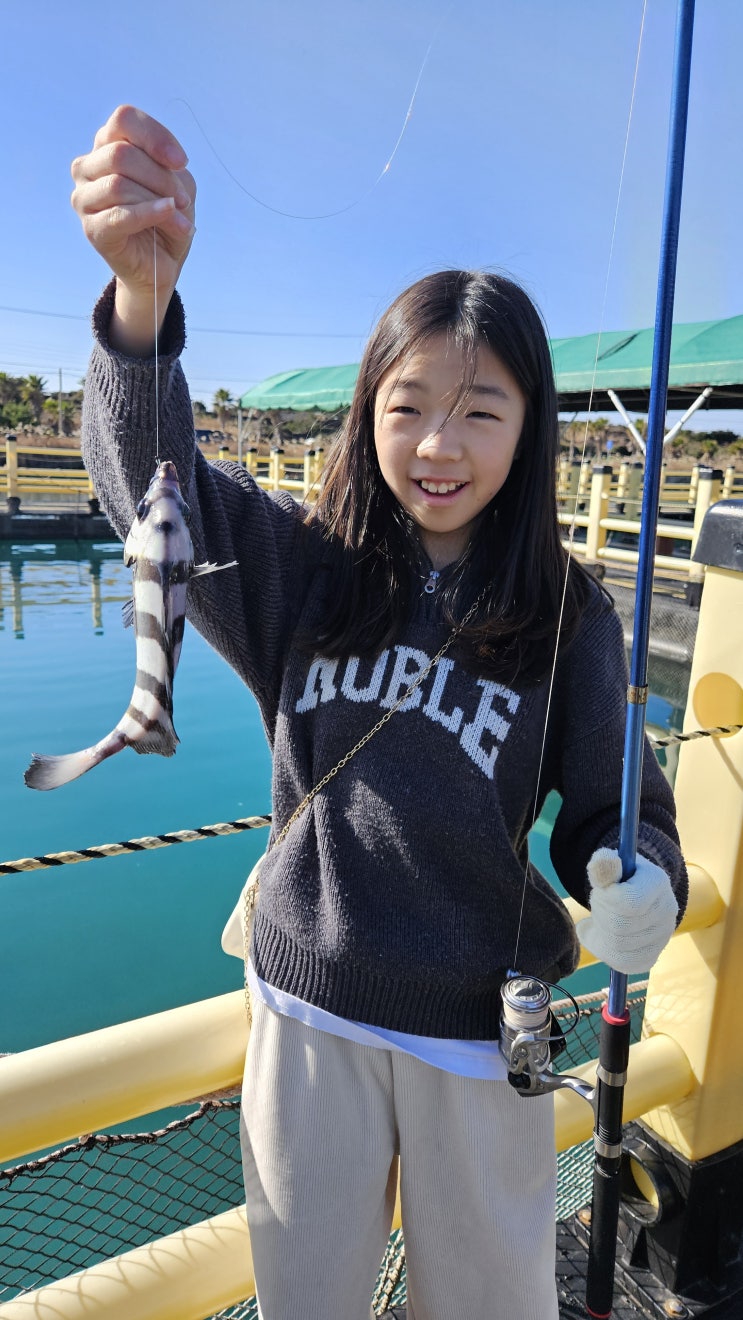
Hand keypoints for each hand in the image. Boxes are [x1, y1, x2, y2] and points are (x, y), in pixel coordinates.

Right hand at [71, 106, 195, 351]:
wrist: (162, 262)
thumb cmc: (167, 216)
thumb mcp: (176, 182)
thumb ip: (168, 165)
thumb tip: (167, 165)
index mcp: (107, 145)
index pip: (123, 119)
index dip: (155, 136)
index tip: (181, 162)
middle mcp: (88, 167)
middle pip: (121, 154)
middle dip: (161, 177)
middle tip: (184, 200)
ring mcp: (84, 198)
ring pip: (119, 184)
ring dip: (159, 200)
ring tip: (182, 220)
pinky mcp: (92, 229)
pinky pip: (120, 215)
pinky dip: (150, 214)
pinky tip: (170, 217)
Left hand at [576, 848, 677, 973]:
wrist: (637, 893)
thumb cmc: (620, 877)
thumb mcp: (611, 863)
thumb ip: (603, 862)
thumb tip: (603, 862)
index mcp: (657, 882)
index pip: (629, 902)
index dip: (606, 899)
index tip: (602, 890)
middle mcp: (667, 911)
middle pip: (620, 926)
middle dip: (600, 914)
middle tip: (600, 904)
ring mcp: (662, 937)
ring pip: (618, 946)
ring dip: (599, 932)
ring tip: (601, 918)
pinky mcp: (651, 956)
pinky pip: (622, 962)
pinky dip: (604, 950)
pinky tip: (603, 935)